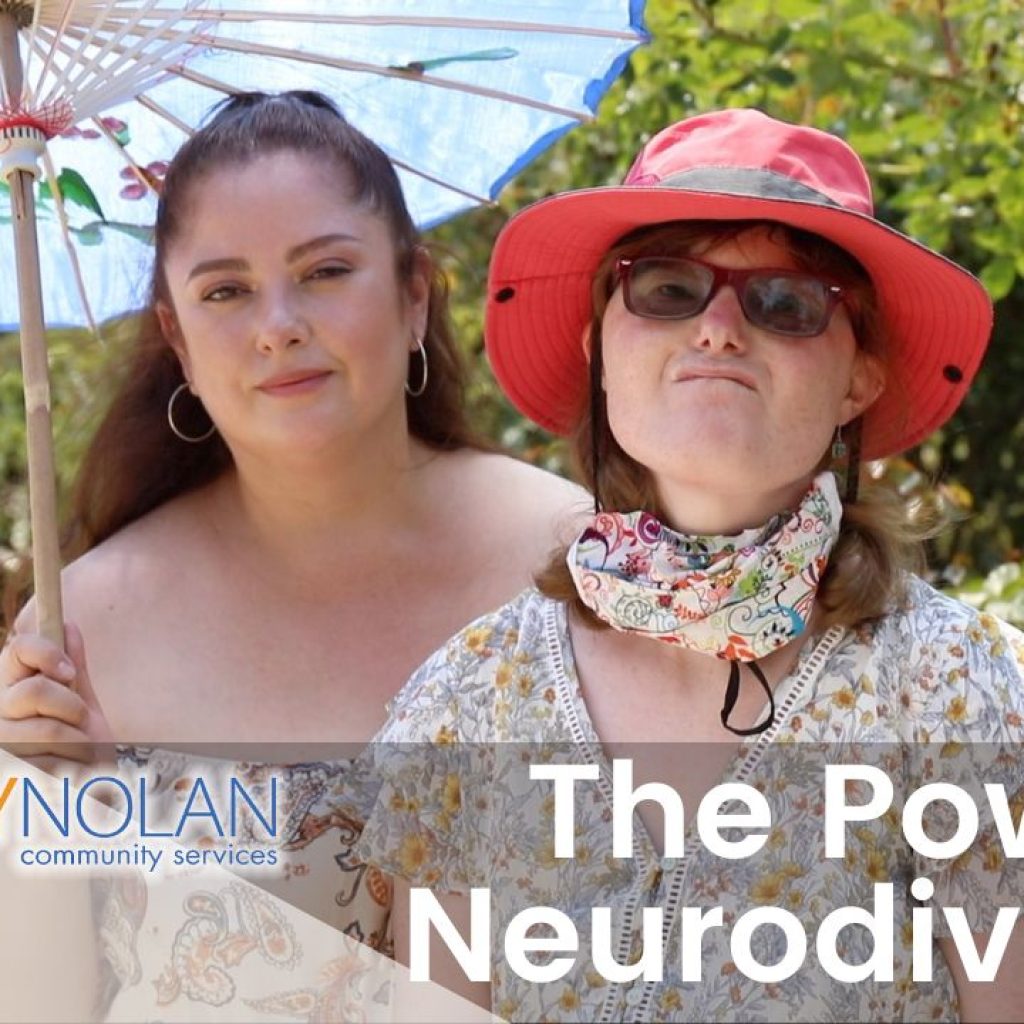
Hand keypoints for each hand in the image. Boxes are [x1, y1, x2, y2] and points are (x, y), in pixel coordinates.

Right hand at [0, 623, 114, 774]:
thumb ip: (72, 670)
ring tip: (79, 754)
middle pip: (35, 691)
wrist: (83, 793)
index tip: (68, 671)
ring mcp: (2, 744)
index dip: (46, 653)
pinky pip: (50, 765)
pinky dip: (71, 772)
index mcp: (11, 687)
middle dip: (72, 708)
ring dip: (79, 745)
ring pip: (48, 731)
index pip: (18, 649)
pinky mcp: (8, 775)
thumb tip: (67, 625)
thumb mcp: (80, 702)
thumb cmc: (81, 746)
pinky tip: (68, 776)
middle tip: (80, 724)